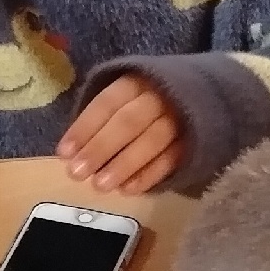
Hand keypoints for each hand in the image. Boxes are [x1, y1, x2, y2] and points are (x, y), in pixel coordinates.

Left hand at [58, 76, 183, 194]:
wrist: (205, 92)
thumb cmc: (148, 100)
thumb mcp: (126, 95)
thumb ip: (102, 118)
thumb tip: (71, 151)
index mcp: (136, 81)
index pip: (107, 103)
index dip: (85, 127)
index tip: (64, 153)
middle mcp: (159, 97)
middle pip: (128, 122)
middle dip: (101, 148)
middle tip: (77, 173)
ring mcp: (180, 119)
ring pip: (151, 142)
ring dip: (124, 165)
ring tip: (100, 185)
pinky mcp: (194, 141)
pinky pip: (172, 159)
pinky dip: (149, 175)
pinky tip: (128, 189)